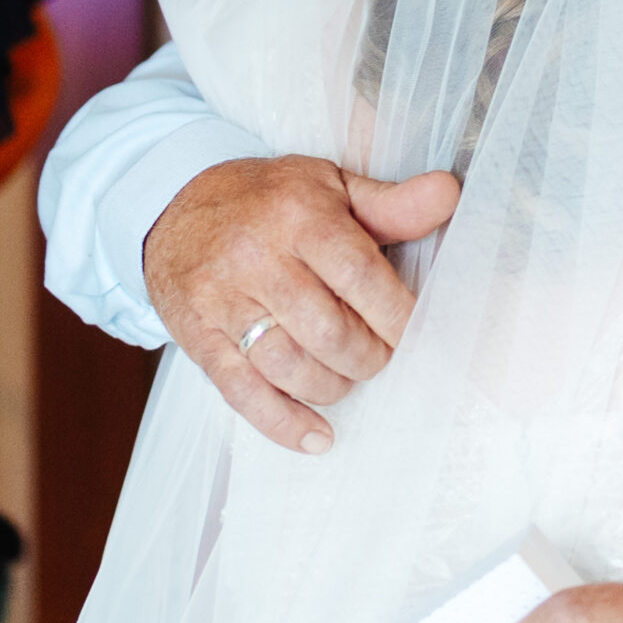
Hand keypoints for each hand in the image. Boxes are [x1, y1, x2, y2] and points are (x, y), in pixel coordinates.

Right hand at [143, 155, 457, 452]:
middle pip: (327, 330)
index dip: (395, 315)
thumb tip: (449, 195)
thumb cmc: (265, 200)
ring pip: (288, 366)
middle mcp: (256, 257)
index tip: (414, 331)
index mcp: (297, 215)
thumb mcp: (328, 185)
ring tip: (347, 375)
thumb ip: (390, 203)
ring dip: (333, 385)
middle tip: (381, 355)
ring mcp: (223, 301)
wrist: (173, 206)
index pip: (359, 276)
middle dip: (368, 356)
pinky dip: (283, 422)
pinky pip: (242, 391)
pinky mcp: (198, 337)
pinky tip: (317, 436)